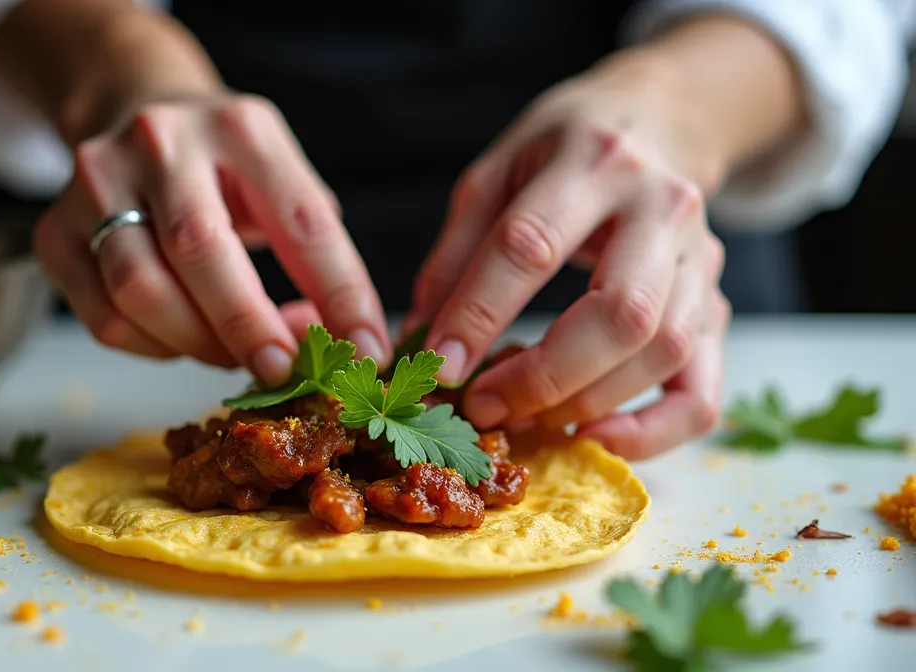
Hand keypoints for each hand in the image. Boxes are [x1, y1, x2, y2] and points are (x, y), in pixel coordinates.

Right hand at [34, 94, 389, 384]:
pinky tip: (180, 338)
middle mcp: (161, 142)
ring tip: (232, 354)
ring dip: (196, 343)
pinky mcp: (53, 229)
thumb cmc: (224, 165)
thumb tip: (339, 344)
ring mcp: (96, 181)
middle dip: (248, 326)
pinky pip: (104, 317)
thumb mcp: (279, 177)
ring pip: (139, 290)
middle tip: (282, 371)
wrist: (134, 108)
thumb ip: (311, 254)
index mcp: (240, 127)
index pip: (302, 218)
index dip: (340, 293)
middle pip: (200, 250)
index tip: (365, 351)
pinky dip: (152, 347)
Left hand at [409, 57, 730, 458]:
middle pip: (621, 312)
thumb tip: (424, 340)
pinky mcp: (717, 307)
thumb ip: (456, 253)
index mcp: (593, 160)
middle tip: (483, 406)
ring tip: (523, 418)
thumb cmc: (563, 150)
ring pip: (664, 352)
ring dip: (586, 403)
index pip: (532, 245)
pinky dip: (655, 433)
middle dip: (543, 376)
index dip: (479, 313)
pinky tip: (594, 441)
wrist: (661, 121)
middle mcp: (662, 208)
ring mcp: (702, 261)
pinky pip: (703, 392)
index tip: (439, 367)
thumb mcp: (496, 173)